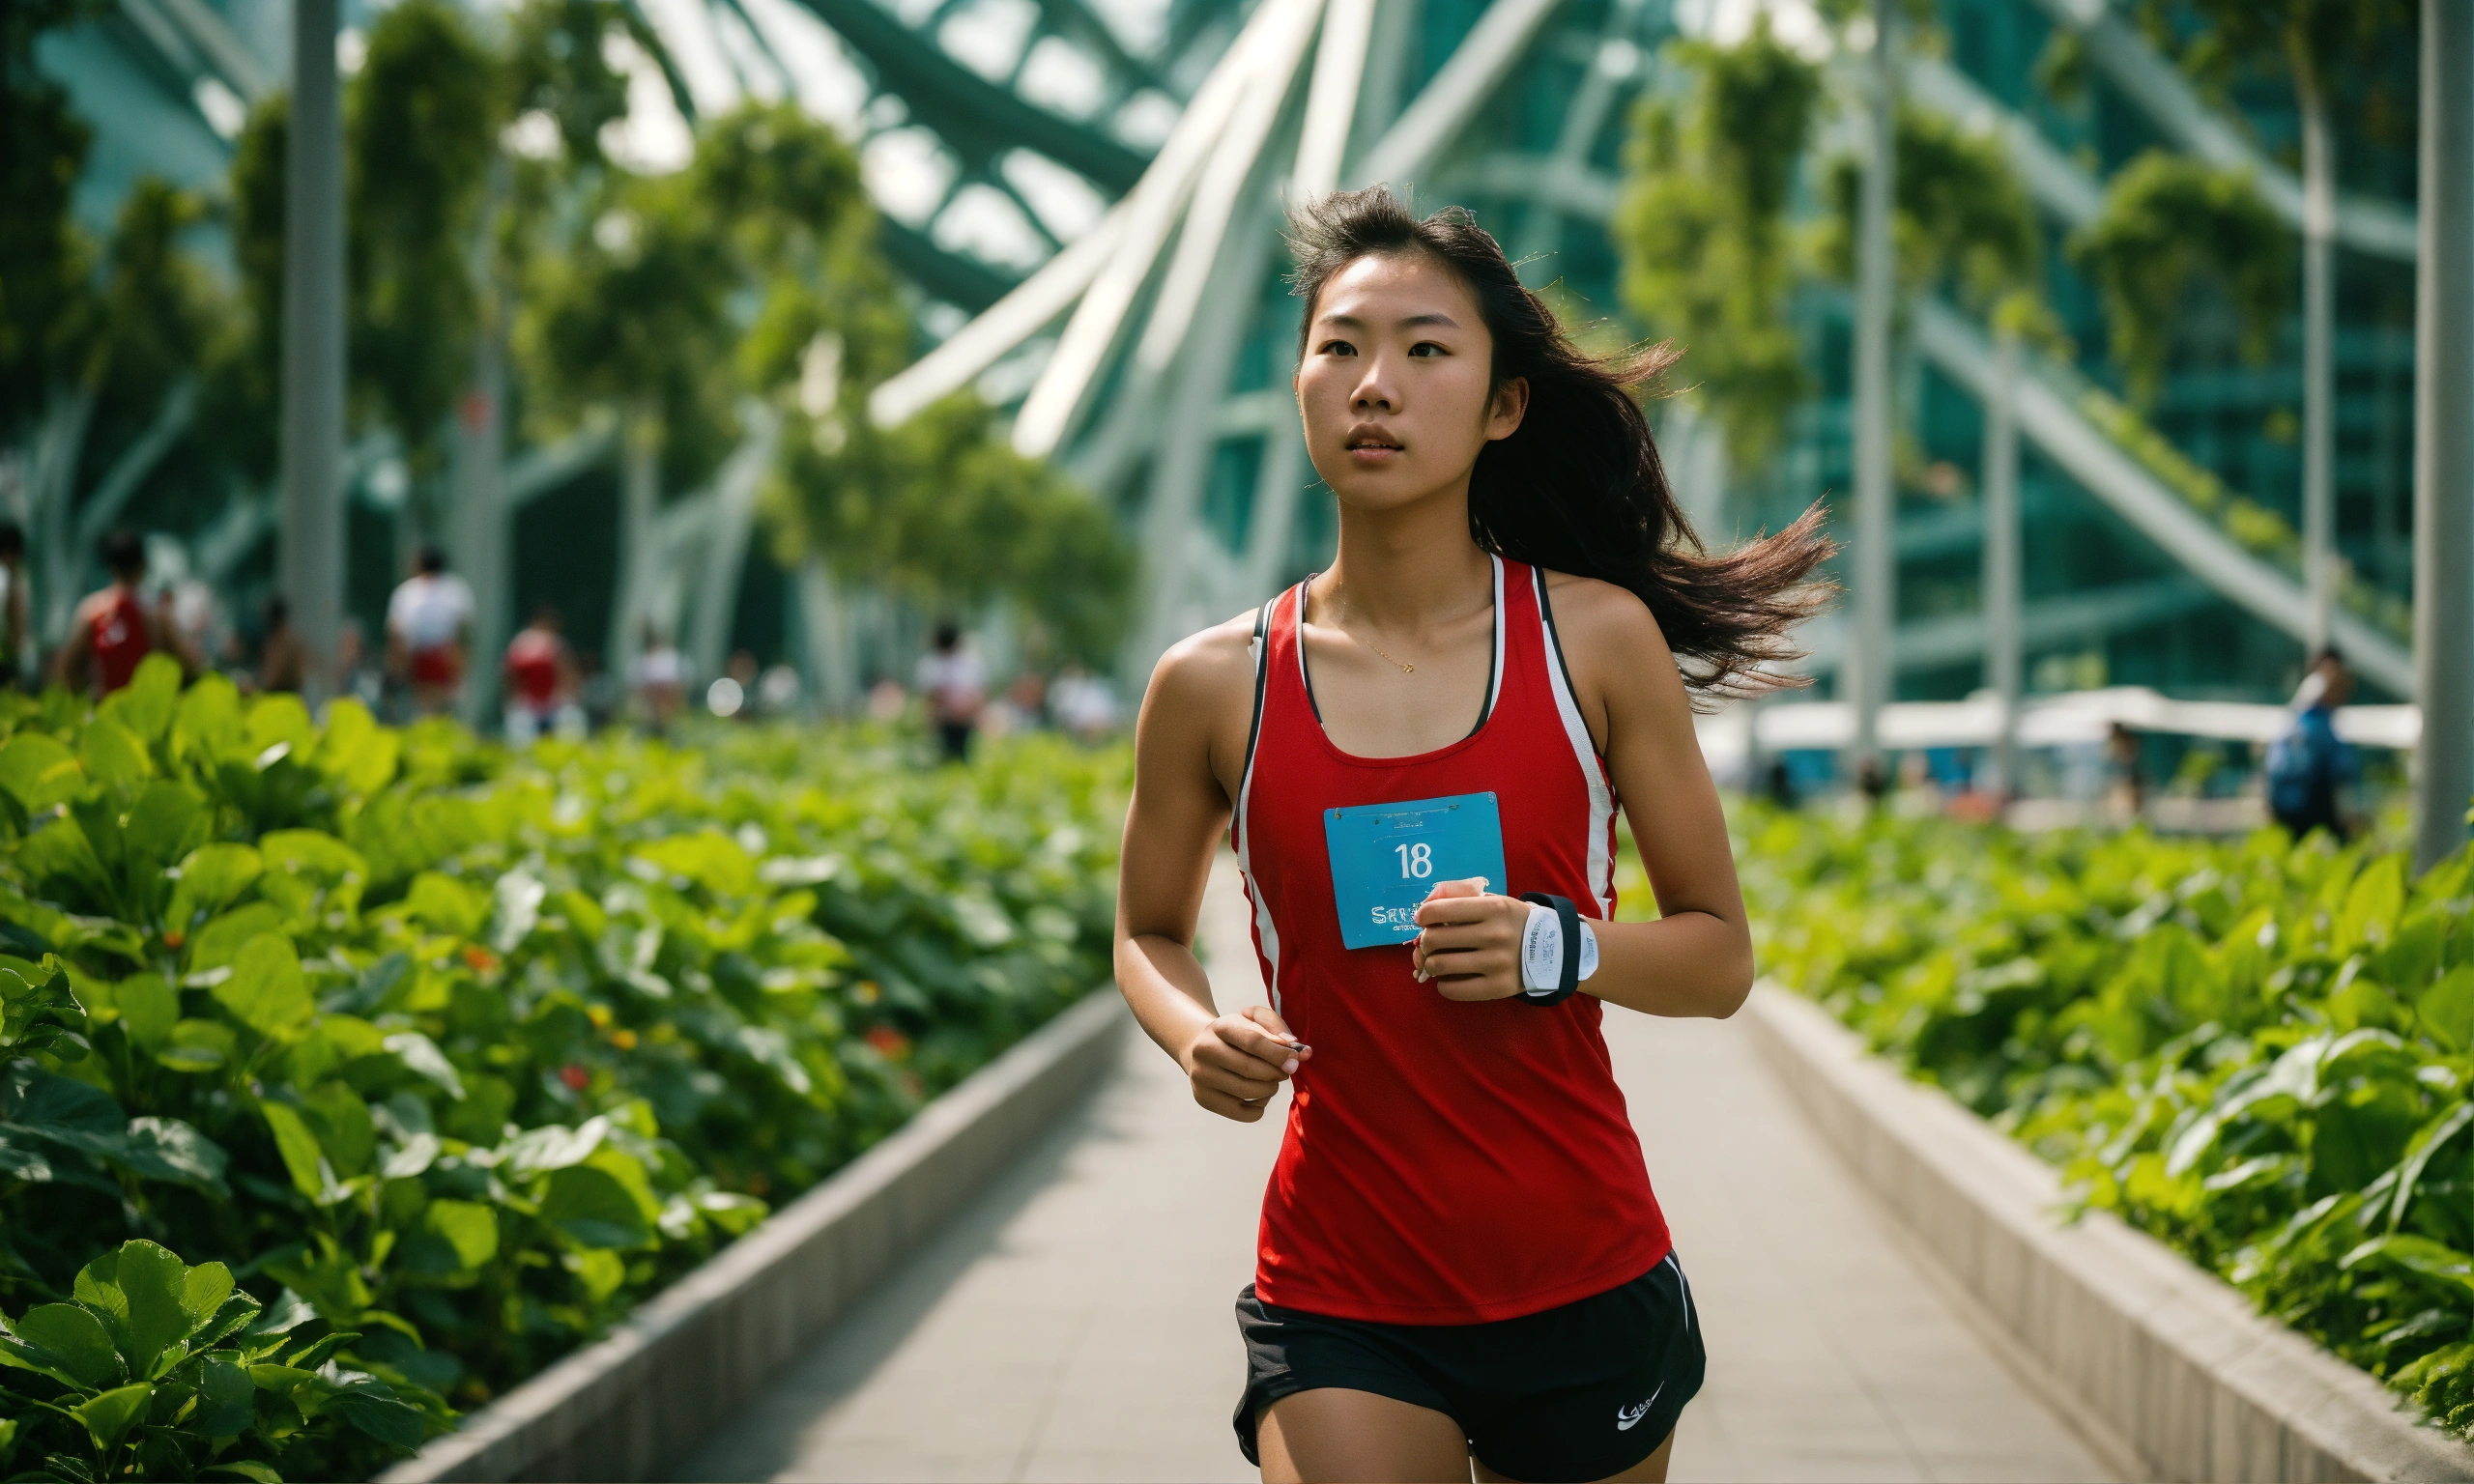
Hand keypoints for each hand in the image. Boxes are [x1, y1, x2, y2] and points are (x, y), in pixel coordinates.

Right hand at [1180, 1004, 1309, 1121]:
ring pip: (1248, 1092)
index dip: (1278, 1053)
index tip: (1295, 1059)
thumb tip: (1301, 1052)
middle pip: (1250, 1069)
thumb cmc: (1236, 1036)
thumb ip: (1278, 1029)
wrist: (1202, 1048)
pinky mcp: (1204, 1099)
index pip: (1252, 1041)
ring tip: (1271, 1081)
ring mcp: (1201, 1077)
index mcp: (1219, 1027)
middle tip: (1285, 1072)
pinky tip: (1258, 1095)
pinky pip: (1244, 1114)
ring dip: (1270, 1089)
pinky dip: (1260, 1107)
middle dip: (1276, 1072)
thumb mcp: (1254, 1021)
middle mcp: (1204, 1051)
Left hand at [1410, 878, 1526, 1001]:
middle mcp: (1494, 934)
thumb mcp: (1494, 901)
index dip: (1423, 915)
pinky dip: (1443, 984)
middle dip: (1425, 941)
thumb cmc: (1512, 923)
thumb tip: (1423, 910)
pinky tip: (1450, 978)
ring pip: (1439, 965)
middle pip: (1435, 939)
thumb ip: (1461, 900)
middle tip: (1430, 943)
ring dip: (1430, 963)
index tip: (1423, 920)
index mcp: (1493, 908)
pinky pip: (1453, 989)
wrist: (1552, 950)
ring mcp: (1496, 963)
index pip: (1440, 910)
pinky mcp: (1497, 987)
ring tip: (1438, 961)